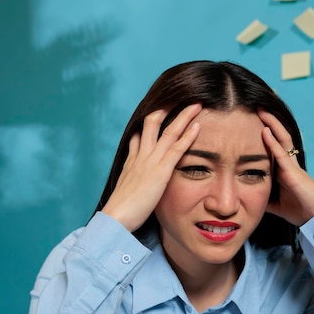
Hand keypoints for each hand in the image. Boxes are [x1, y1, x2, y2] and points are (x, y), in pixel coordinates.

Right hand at [102, 104, 201, 231]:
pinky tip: (198, 126)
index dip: (151, 119)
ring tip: (197, 103)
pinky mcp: (160, 171)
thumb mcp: (128, 191)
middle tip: (180, 95)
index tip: (162, 109)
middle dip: (167, 106)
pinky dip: (188, 135)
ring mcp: (150, 161)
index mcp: (132, 160)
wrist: (116, 218)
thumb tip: (138, 184)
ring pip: (168, 130)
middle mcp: (140, 155)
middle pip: (152, 121)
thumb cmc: (122, 211)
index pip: (141, 132)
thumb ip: (135, 183)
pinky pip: (176, 148)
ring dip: (184, 115)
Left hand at [258, 110, 313, 225]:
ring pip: (282, 139)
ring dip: (272, 124)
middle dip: (269, 122)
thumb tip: (248, 196)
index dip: (266, 134)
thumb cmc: (302, 210)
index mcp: (286, 170)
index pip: (275, 147)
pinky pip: (282, 154)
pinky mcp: (294, 172)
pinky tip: (265, 131)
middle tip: (257, 108)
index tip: (253, 123)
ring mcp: (293, 166)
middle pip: (279, 137)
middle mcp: (290, 164)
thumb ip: (265, 196)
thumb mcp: (277, 204)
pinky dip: (272, 142)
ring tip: (261, 110)